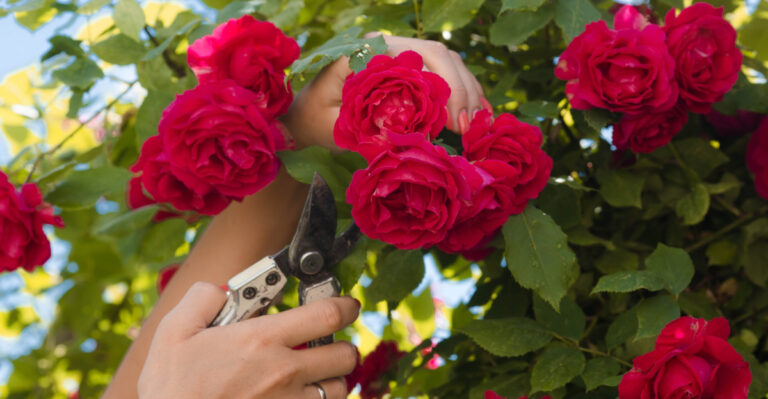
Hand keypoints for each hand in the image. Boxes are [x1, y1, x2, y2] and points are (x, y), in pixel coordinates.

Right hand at [138, 282, 359, 398]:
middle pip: (346, 355)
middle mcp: (284, 372)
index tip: (348, 305)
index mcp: (262, 340)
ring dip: (332, 377)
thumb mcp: (174, 331)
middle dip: (342, 345)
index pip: (328, 315)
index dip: (346, 306)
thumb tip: (224, 290)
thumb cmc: (171, 387)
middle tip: (327, 342)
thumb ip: (203, 298)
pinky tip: (299, 395)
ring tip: (314, 373)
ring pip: (338, 388)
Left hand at [282, 33, 489, 149]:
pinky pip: (446, 75)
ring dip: (468, 93)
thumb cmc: (315, 122)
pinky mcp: (410, 71)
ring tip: (474, 127)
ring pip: (449, 62)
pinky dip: (465, 94)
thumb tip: (411, 127)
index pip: (420, 55)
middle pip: (440, 55)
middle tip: (465, 129)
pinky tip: (477, 116)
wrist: (305, 119)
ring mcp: (402, 55)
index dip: (444, 85)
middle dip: (460, 91)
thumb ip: (367, 121)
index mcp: (368, 50)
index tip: (451, 123)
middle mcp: (388, 45)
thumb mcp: (335, 124)